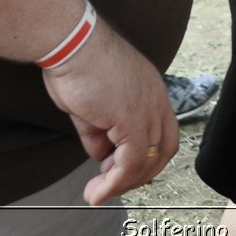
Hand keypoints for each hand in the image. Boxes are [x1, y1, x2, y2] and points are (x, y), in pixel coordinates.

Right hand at [40, 19, 177, 204]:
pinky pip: (129, 162)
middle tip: (113, 186)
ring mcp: (148, 110)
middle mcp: (157, 100)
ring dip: (122, 184)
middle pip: (164, 149)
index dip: (146, 156)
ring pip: (147, 160)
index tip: (118, 169)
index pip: (162, 131)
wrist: (71, 42)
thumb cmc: (76, 63)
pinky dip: (114, 183)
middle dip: (140, 174)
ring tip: (96, 193)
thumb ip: (99, 131)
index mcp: (151, 90)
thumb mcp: (91, 104)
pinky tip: (95, 191)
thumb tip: (100, 154)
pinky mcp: (132, 120)